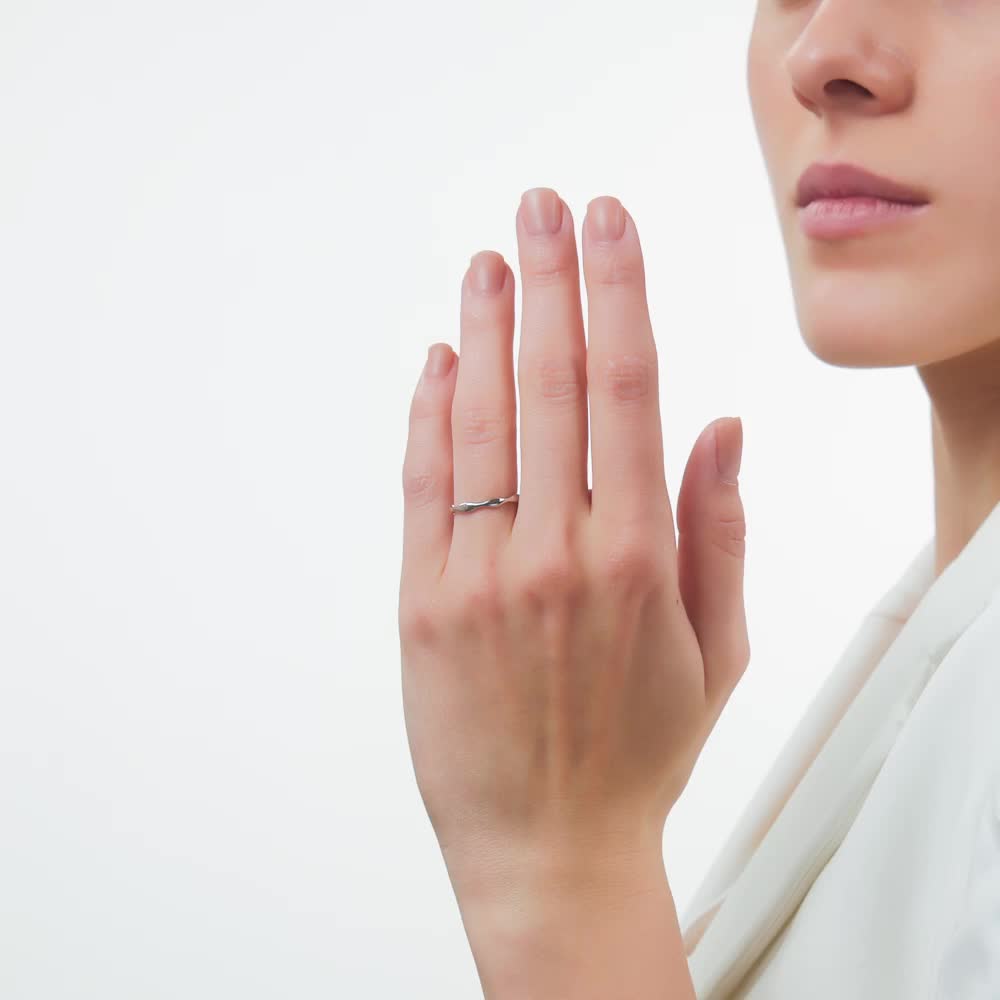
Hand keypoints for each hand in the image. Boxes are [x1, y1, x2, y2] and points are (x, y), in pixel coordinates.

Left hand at [398, 188, 749, 904]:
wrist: (546, 844)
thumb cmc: (638, 750)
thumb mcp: (716, 649)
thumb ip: (719, 529)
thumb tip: (722, 424)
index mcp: (639, 557)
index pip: (627, 389)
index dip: (618, 294)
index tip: (611, 226)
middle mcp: (556, 552)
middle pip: (549, 382)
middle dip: (548, 280)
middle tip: (541, 207)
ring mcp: (478, 574)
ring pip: (477, 421)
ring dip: (482, 329)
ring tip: (487, 260)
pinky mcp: (420, 602)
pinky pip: (421, 485)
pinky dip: (426, 414)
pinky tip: (437, 359)